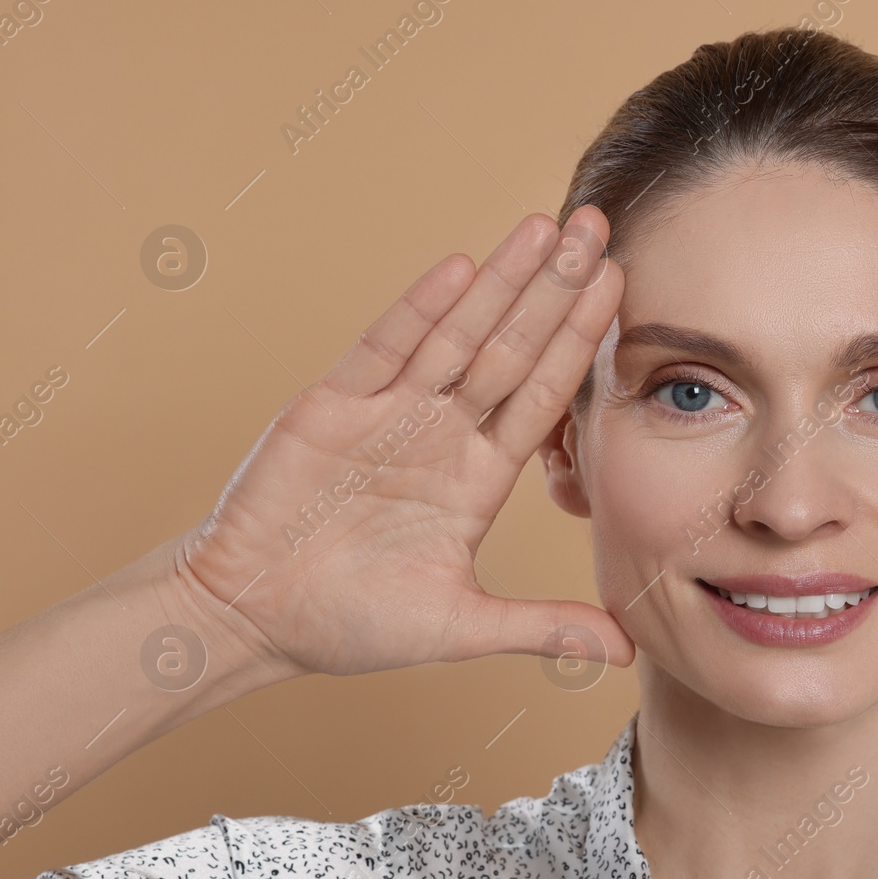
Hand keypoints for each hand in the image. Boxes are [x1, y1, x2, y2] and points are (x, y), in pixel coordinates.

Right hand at [177, 206, 633, 679]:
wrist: (250, 618)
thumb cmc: (349, 622)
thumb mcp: (461, 627)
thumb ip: (543, 629)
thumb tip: (627, 653)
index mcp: (477, 476)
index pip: (543, 394)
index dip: (581, 342)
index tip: (622, 290)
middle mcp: (441, 432)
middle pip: (512, 347)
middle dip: (556, 289)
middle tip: (599, 225)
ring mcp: (388, 414)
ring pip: (457, 334)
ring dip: (501, 281)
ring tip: (546, 228)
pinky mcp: (332, 407)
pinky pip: (383, 349)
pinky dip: (420, 310)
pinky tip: (460, 268)